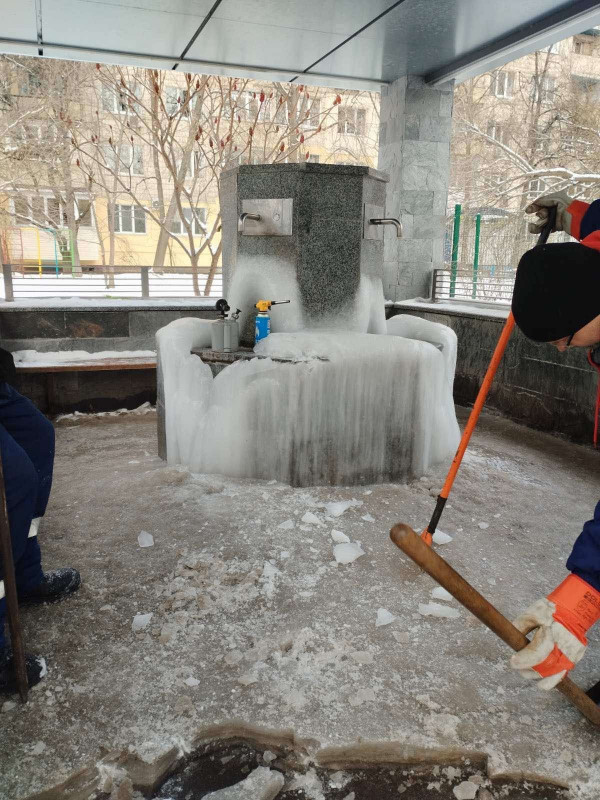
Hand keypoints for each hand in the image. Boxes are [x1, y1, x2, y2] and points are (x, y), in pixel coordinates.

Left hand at [510, 574, 599, 689]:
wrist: (573, 610)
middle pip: (543, 668)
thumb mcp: (532, 614)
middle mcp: (563, 648)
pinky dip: (550, 679)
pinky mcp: (574, 659)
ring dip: (537, 676)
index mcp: (552, 635)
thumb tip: (511, 638)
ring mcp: (570, 656)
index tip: (513, 661)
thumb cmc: (551, 610)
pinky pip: (561, 674)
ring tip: (526, 671)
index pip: (536, 655)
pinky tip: (541, 681)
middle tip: (517, 664)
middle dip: (527, 669)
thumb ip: (520, 627)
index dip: (522, 661)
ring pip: (553, 675)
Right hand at [525, 191, 572, 235]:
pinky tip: (536, 229)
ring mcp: (554, 219)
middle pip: (541, 213)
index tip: (528, 211)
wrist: (577, 219)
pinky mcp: (554, 227)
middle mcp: (554, 209)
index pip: (541, 203)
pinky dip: (539, 229)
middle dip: (541, 214)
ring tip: (532, 227)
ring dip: (536, 225)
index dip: (534, 206)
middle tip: (544, 216)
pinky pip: (544, 229)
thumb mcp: (557, 198)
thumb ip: (545, 199)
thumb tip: (536, 203)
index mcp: (555, 201)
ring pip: (540, 222)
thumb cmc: (569, 207)